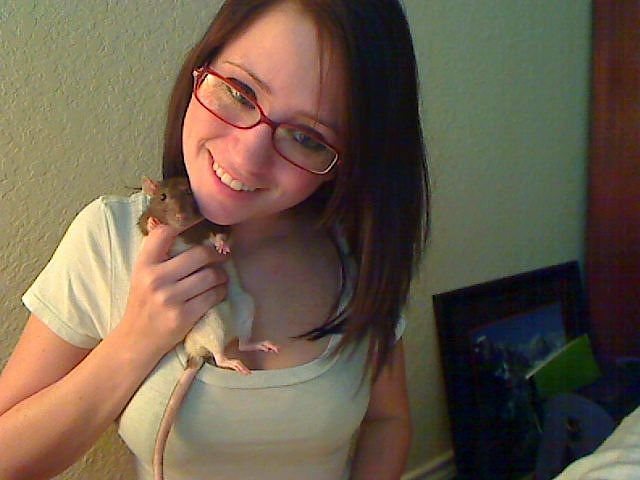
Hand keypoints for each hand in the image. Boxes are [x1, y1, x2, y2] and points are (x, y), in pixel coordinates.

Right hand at [119, 225, 228, 357]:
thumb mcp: (142, 273)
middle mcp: (155, 279)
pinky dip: (220, 291)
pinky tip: (218, 291)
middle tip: (221, 256)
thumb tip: (168, 220)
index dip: (186, 224)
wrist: (136, 339)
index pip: (165, 233)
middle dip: (215, 254)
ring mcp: (170, 298)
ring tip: (220, 276)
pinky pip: (213, 296)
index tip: (201, 225)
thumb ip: (156, 251)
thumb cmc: (144, 302)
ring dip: (221, 275)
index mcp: (144, 264)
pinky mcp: (183, 316)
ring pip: (210, 276)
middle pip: (199, 254)